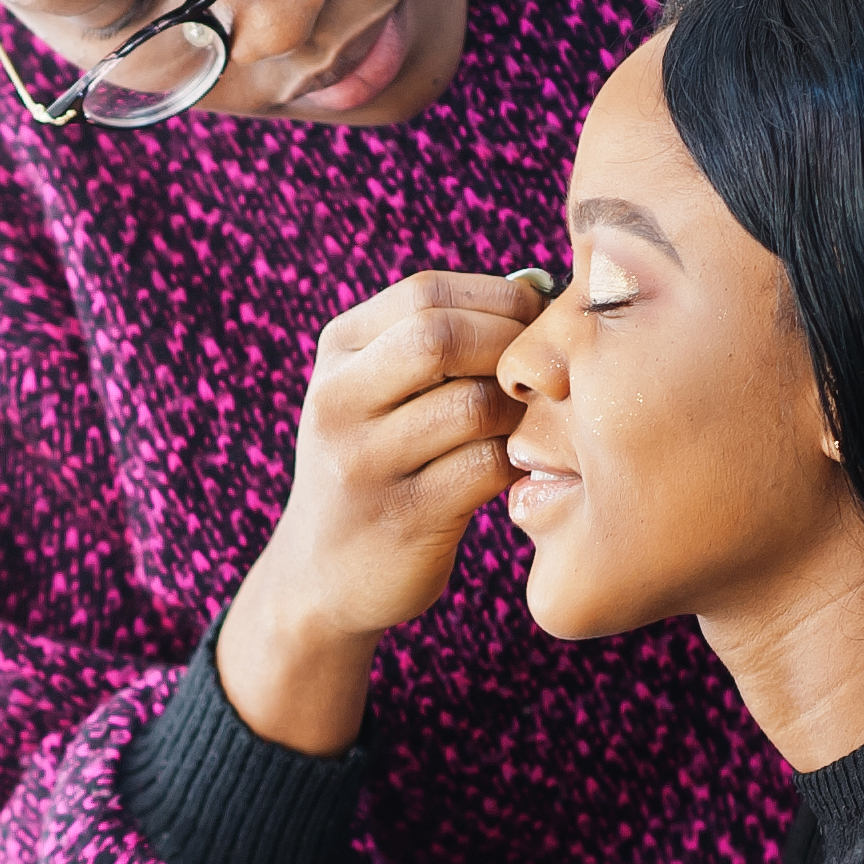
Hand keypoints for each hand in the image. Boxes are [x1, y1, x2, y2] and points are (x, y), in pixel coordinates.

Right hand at [218, 272, 545, 758]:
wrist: (322, 576)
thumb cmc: (377, 464)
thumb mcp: (374, 392)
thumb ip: (433, 340)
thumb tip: (538, 287)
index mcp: (336, 354)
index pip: (425, 293)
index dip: (498, 299)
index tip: (535, 323)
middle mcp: (337, 403)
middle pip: (441, 337)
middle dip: (510, 345)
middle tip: (541, 372)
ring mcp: (364, 463)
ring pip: (474, 406)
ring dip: (522, 409)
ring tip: (532, 420)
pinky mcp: (405, 518)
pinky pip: (488, 467)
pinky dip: (522, 459)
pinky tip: (524, 464)